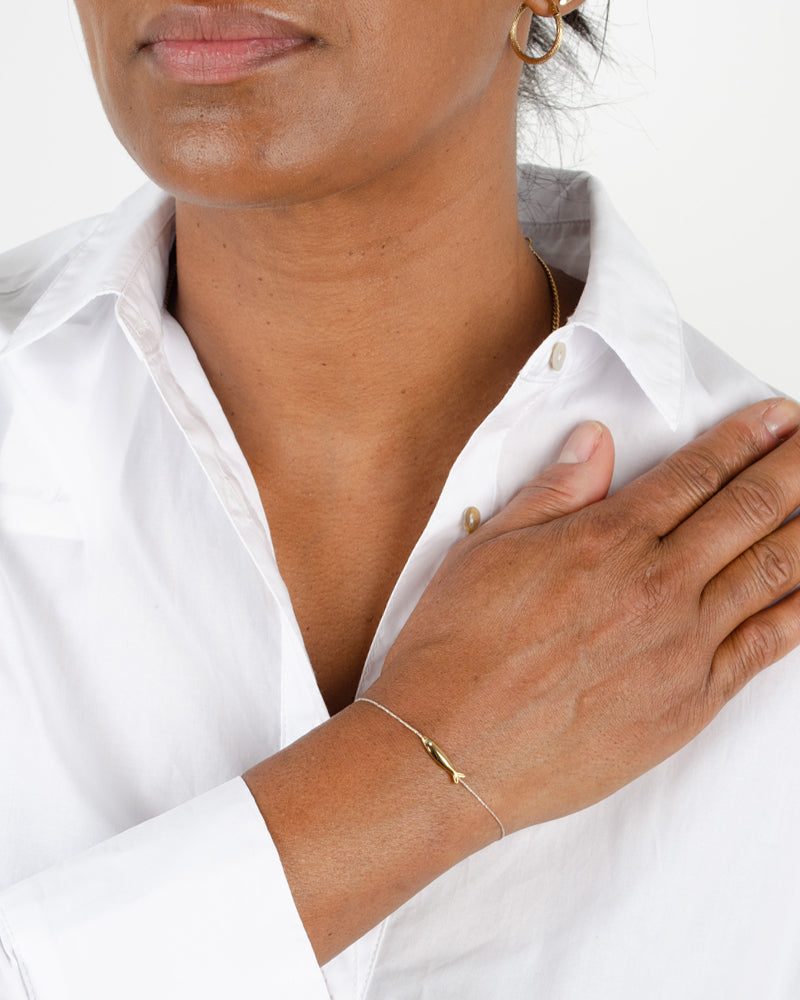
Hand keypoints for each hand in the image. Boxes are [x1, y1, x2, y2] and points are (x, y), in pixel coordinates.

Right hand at [247, 397, 799, 962]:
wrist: (452, 748)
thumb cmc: (459, 650)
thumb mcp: (490, 549)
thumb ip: (555, 492)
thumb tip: (596, 443)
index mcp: (607, 539)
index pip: (696, 474)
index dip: (744, 438)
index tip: (777, 416)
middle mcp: (657, 585)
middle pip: (749, 510)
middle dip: (795, 468)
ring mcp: (682, 646)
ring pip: (772, 571)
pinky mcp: (691, 703)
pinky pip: (766, 647)